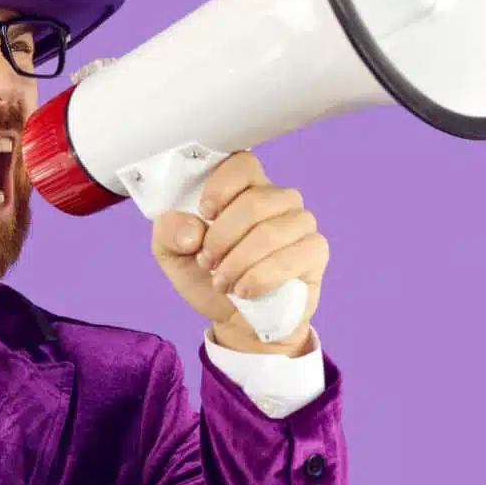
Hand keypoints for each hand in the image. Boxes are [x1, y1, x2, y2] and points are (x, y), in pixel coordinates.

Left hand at [150, 151, 326, 355]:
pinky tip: (245, 290)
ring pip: (270, 232)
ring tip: (222, 281)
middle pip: (254, 203)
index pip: (242, 163)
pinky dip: (260, 277)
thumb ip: (170, 233)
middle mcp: (278, 198)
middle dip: (222, 238)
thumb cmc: (209, 277)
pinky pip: (291, 257)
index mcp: (244, 187)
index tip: (204, 212)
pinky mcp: (315, 250)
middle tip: (207, 262)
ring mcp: (300, 222)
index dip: (222, 186)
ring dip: (238, 262)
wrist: (238, 320)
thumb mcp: (174, 255)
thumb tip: (190, 230)